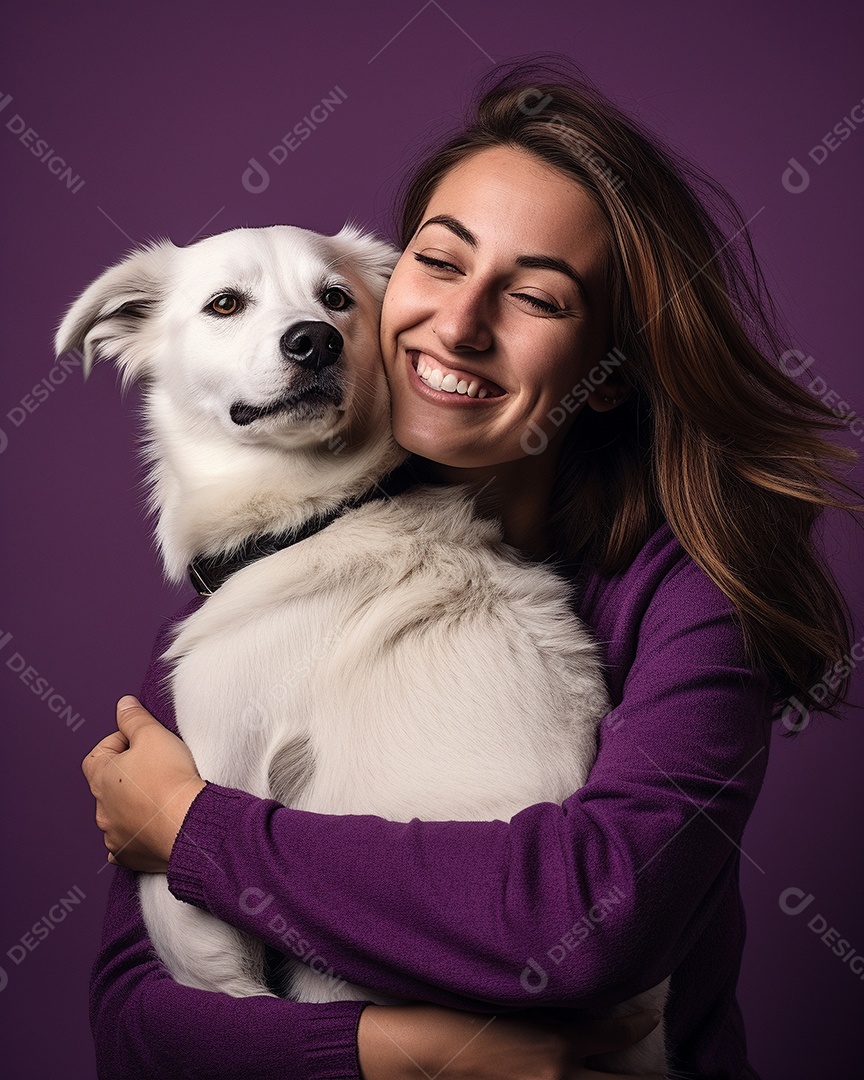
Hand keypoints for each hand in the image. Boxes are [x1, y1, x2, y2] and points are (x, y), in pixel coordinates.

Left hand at [81, 696, 205, 871]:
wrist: (189, 823)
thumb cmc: (170, 780)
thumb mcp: (153, 734)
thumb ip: (134, 718)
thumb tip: (123, 705)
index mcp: (101, 778)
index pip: (98, 754)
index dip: (119, 742)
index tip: (141, 742)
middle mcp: (102, 810)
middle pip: (108, 785)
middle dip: (128, 775)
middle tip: (157, 766)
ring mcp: (115, 836)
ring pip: (117, 816)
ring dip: (133, 806)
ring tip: (161, 796)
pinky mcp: (132, 856)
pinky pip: (127, 845)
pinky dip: (137, 836)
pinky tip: (151, 829)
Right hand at [357, 1001, 663, 1079]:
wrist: (425, 1053)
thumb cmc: (463, 1013)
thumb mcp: (512, 999)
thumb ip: (552, 1006)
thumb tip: (584, 1001)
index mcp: (557, 1047)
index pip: (615, 1035)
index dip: (639, 1026)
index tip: (652, 1017)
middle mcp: (558, 1079)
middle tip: (665, 1075)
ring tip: (639, 1078)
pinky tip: (587, 1076)